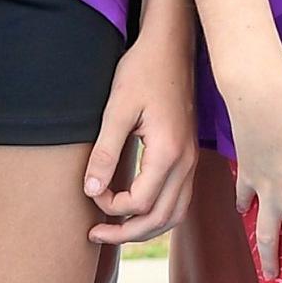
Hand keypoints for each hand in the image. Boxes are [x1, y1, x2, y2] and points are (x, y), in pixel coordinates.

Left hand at [83, 21, 198, 247]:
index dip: (111, 207)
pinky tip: (137, 211)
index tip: (91, 193)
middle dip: (126, 233)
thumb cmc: (143, 71)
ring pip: (174, 214)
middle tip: (95, 235)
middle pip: (161, 219)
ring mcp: (191, 161)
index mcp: (168, 152)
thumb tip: (90, 190)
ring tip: (115, 230)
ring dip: (145, 228)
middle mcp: (185, 162)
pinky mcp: (188, 156)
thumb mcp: (117, 109)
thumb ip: (104, 152)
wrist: (171, 47)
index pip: (140, 203)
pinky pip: (179, 200)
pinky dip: (159, 215)